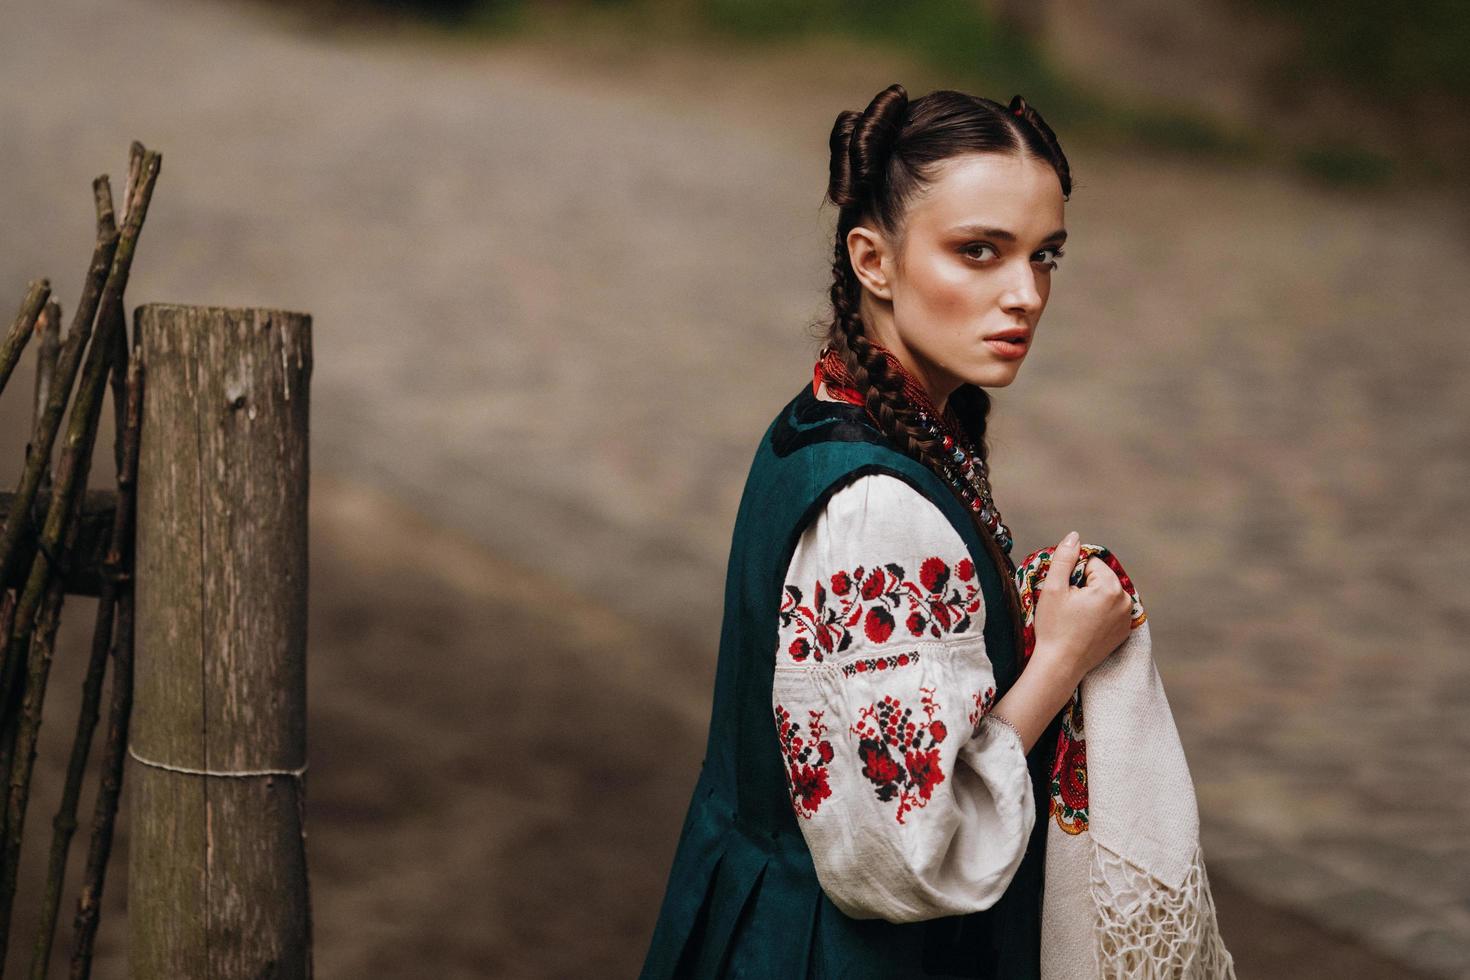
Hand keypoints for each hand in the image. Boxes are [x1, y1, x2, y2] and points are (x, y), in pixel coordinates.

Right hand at [1029, 531, 1133, 683]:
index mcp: (1110, 588)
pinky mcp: (1124, 632)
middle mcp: (1125, 601)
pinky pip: (1112, 611)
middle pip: (1101, 578)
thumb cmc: (1054, 627)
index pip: (1091, 563)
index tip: (1065, 595)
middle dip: (1084, 586)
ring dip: (1092, 599)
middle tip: (1069, 608)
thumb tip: (1074, 535)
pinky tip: (1086, 627)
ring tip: (1077, 618)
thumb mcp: (1053, 588)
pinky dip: (1100, 614)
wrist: (1060, 665)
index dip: (1073, 575)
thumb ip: (1064, 558)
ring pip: (1106, 594)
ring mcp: (1127, 619)